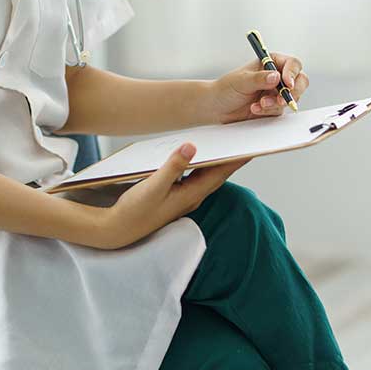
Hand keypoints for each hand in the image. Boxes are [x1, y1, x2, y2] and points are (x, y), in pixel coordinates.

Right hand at [96, 143, 248, 248]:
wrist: (118, 230)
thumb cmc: (135, 210)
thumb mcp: (153, 186)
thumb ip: (173, 166)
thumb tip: (191, 147)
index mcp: (191, 195)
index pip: (220, 174)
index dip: (237, 160)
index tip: (252, 146)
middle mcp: (191, 197)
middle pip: (218, 174)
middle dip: (232, 158)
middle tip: (245, 140)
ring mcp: (183, 197)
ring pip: (207, 176)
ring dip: (218, 161)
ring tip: (228, 144)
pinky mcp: (174, 196)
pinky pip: (195, 177)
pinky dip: (201, 165)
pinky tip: (198, 156)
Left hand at [207, 53, 308, 123]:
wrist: (217, 107)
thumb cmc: (226, 88)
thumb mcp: (241, 80)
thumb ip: (259, 78)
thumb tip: (276, 76)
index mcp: (271, 62)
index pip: (292, 64)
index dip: (292, 73)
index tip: (287, 83)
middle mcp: (277, 76)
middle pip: (300, 81)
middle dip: (292, 92)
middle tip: (280, 100)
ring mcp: (277, 93)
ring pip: (291, 98)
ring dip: (276, 103)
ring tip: (258, 105)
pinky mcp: (274, 107)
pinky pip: (280, 111)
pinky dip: (268, 111)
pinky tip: (255, 109)